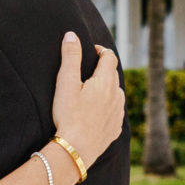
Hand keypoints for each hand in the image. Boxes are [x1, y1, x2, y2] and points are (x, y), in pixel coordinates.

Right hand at [50, 34, 125, 166]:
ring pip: (117, 93)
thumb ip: (70, 57)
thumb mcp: (66, 83)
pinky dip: (108, 107)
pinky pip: (115, 112)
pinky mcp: (116, 129)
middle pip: (114, 75)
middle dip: (104, 69)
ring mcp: (118, 113)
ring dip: (107, 88)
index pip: (109, 57)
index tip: (92, 50)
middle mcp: (117, 95)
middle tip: (90, 69)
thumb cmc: (68, 115)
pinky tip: (97, 112)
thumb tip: (71, 35)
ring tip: (93, 91)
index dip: (101, 51)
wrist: (76, 149)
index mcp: (105, 82)